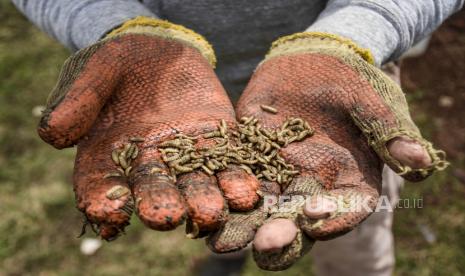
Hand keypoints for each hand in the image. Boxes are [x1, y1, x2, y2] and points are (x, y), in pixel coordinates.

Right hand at [38, 17, 258, 239]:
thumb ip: (77, 100)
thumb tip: (53, 133)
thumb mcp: (94, 72)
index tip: (110, 214)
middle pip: (155, 192)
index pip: (101, 187)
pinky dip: (238, 181)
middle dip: (161, 206)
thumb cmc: (118, 64)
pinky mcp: (219, 144)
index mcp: (109, 156)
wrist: (161, 51)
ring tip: (213, 212)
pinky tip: (248, 193)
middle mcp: (150, 166)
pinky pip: (230, 164)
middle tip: (168, 218)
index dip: (103, 202)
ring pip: (196, 186)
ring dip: (205, 202)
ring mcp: (187, 157)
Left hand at [207, 32, 446, 269]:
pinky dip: (225, 195)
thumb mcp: (374, 102)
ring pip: (263, 209)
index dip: (335, 219)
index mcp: (351, 181)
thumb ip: (390, 132)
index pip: (347, 209)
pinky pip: (238, 180)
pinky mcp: (252, 158)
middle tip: (265, 245)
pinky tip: (208, 207)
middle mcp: (315, 187)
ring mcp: (281, 176)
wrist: (314, 61)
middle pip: (300, 221)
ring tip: (223, 243)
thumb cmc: (351, 82)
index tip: (316, 224)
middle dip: (283, 235)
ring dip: (245, 227)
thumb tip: (422, 163)